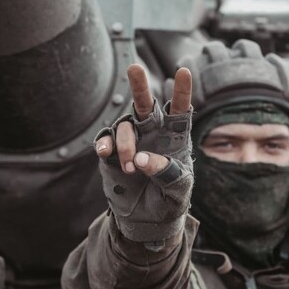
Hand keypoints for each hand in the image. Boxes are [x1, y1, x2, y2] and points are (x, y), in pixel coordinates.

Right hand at [94, 64, 193, 242]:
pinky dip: (104, 144)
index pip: (180, 110)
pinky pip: (105, 140)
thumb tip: (141, 158)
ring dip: (125, 144)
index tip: (184, 71)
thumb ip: (166, 172)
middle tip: (134, 68)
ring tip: (129, 168)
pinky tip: (104, 153)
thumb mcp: (177, 190)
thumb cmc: (170, 201)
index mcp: (175, 138)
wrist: (147, 220)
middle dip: (139, 85)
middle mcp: (152, 133)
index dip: (182, 91)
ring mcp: (131, 141)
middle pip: (145, 103)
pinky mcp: (111, 153)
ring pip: (124, 126)